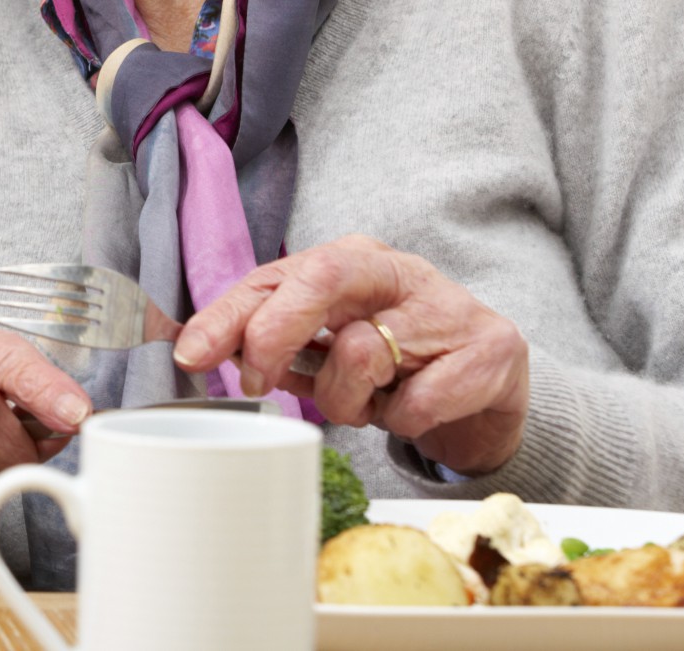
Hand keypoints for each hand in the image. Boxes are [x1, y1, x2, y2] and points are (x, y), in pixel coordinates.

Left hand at [173, 234, 528, 474]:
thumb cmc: (399, 357)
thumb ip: (277, 342)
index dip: (227, 315)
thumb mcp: (332, 343)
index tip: (192, 355)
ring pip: (362, 353)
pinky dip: (403, 422)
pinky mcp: (491, 347)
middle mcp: (396, 270)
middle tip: (259, 384)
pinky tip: (410, 411)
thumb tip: (202, 354)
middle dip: (274, 335)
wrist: (491, 381)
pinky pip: (419, 403)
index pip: (274, 275)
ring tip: (363, 404)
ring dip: (346, 401)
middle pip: (319, 279)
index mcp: (350, 260)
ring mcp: (447, 305)